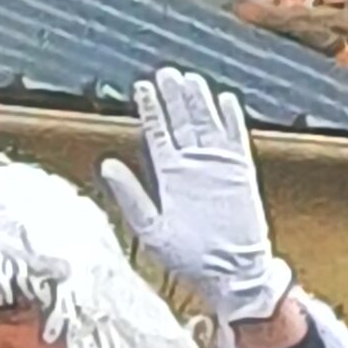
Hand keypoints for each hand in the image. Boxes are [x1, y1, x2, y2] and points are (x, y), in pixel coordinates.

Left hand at [101, 69, 292, 327]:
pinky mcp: (240, 172)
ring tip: (189, 79)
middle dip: (174, 97)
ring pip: (207, 124)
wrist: (229, 275)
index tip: (142, 86)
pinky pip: (236, 139)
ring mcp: (218, 166)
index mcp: (169, 176)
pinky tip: (225, 100)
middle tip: (165, 73)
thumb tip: (106, 164)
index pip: (158, 133)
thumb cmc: (189, 259)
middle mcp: (192, 165)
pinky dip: (232, 120)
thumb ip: (130, 196)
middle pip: (182, 121)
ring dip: (199, 102)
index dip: (151, 110)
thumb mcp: (151, 228)